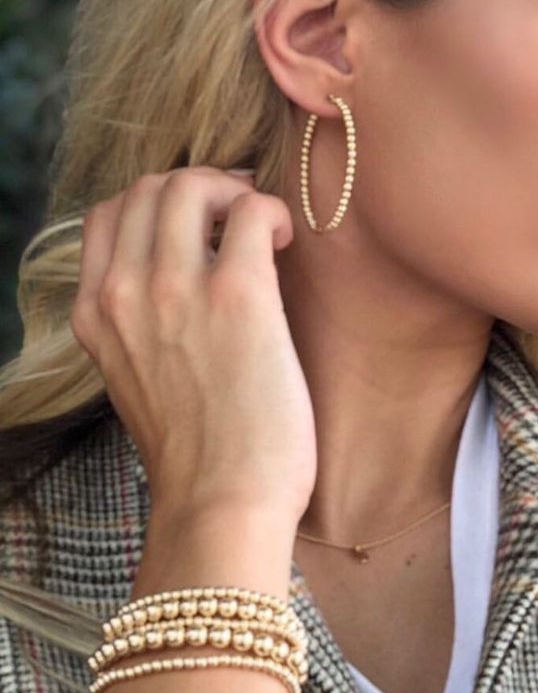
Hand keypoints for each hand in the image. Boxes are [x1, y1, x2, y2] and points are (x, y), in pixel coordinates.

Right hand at [70, 167, 316, 528]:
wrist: (221, 507)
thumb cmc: (197, 458)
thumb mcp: (137, 382)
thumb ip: (141, 328)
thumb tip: (185, 285)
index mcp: (96, 314)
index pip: (109, 215)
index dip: (158, 202)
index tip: (201, 220)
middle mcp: (124, 292)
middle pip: (150, 188)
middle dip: (201, 187)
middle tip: (241, 213)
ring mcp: (176, 289)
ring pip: (191, 185)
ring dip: (235, 191)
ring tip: (264, 228)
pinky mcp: (237, 295)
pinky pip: (251, 211)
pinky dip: (272, 212)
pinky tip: (287, 242)